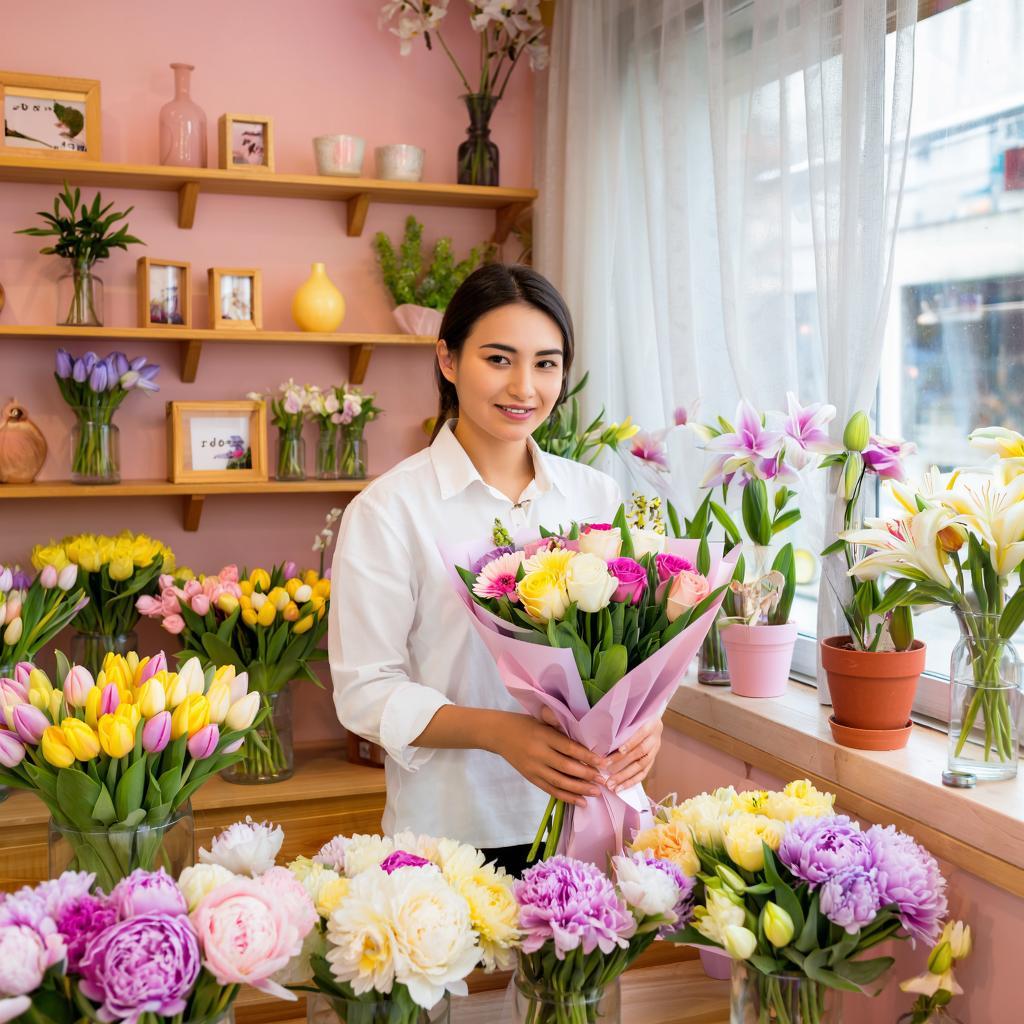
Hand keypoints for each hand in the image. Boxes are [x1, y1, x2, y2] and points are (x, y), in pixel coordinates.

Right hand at [490, 710, 608, 806]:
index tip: (603, 762)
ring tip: (596, 793)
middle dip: (587, 775)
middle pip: (567, 767)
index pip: (569, 748)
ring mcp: (534, 768)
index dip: (587, 756)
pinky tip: (581, 801)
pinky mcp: (531, 778)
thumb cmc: (526, 724)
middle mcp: (539, 753)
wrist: (499, 734)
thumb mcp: (543, 720)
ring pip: (560, 782)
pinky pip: (551, 790)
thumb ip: (561, 728)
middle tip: (604, 780)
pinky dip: (566, 797)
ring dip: (580, 789)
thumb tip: (587, 738)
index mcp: (544, 736)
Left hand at [604, 716, 662, 792]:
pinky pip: (644, 773)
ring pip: (641, 766)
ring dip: (626, 777)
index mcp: (650, 724)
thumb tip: (601, 739)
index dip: (631, 743)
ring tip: (613, 786)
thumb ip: (621, 726)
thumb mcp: (631, 717)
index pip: (640, 735)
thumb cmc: (635, 717)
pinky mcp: (653, 759)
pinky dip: (632, 781)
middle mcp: (654, 738)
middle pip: (639, 753)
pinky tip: (621, 788)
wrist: (652, 717)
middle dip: (622, 764)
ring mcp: (655, 749)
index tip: (619, 751)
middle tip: (607, 772)